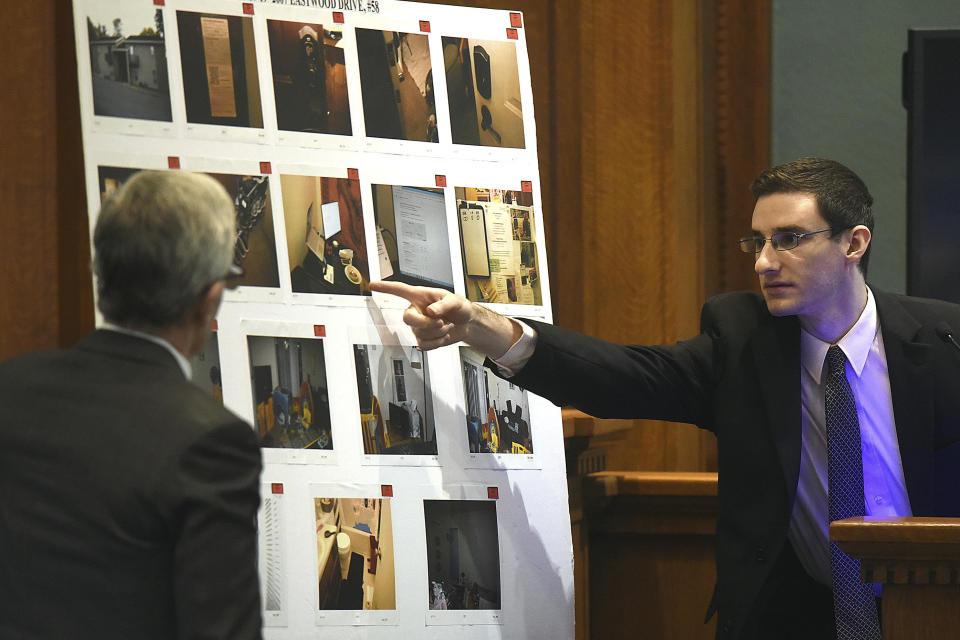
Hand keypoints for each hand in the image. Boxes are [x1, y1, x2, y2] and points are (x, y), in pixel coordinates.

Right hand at [369, 281, 520, 356]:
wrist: (466, 323)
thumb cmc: (459, 307)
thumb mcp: (455, 301)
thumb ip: (443, 304)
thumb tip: (431, 311)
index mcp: (420, 297)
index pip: (399, 290)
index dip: (385, 288)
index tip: (372, 285)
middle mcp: (416, 311)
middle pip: (407, 318)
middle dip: (425, 323)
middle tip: (441, 321)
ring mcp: (419, 327)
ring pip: (419, 333)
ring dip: (437, 332)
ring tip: (447, 325)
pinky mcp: (424, 339)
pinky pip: (424, 345)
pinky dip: (437, 342)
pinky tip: (443, 335)